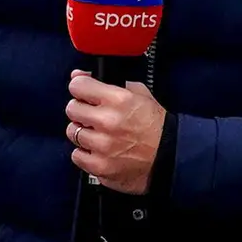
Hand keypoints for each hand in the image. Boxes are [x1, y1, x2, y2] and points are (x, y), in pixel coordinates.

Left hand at [63, 73, 165, 193]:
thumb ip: (107, 82)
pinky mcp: (100, 166)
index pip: (78, 86)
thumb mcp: (139, 94)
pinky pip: (76, 155)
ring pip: (72, 132)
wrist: (170, 156)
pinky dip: (85, 153)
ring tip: (99, 134)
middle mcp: (108, 121)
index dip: (80, 88)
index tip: (84, 92)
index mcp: (118, 100)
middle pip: (72, 109)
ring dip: (83, 132)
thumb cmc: (155, 125)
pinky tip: (98, 150)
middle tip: (93, 115)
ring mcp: (102, 146)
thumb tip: (78, 75)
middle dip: (81, 110)